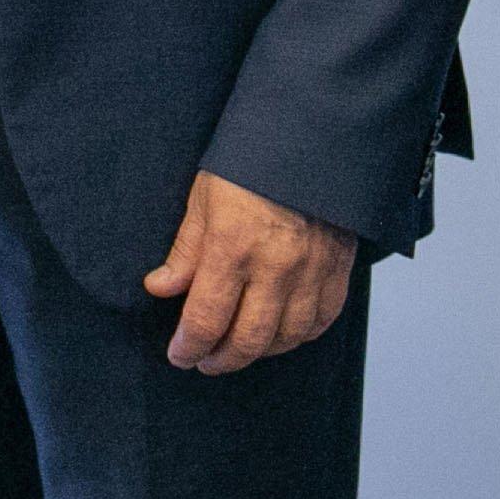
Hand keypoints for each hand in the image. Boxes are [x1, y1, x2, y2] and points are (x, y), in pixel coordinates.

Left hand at [139, 169, 357, 372]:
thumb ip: (186, 250)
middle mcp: (275, 267)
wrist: (313, 137)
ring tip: (238, 349)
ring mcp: (311, 271)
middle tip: (204, 360)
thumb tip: (161, 287)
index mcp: (233, 247)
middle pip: (248, 339)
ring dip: (259, 352)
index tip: (179, 354)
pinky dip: (298, 336)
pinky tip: (280, 334)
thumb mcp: (204, 197)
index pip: (207, 318)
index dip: (189, 346)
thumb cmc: (252, 161)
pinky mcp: (338, 269)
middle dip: (220, 359)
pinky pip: (321, 321)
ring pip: (286, 337)